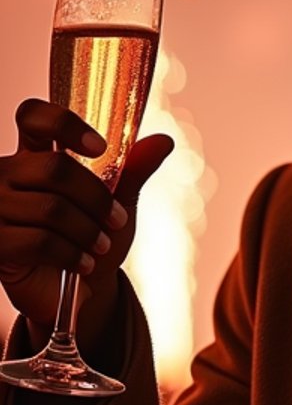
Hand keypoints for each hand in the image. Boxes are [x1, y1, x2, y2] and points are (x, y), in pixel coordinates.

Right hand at [0, 99, 172, 347]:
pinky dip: (72, 254)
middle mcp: (5, 174)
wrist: (78, 288)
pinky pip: (39, 242)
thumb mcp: (118, 201)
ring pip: (50, 209)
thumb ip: (133, 170)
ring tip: (101, 246)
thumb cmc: (92, 235)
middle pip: (53, 168)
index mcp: (33, 153)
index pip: (32, 116)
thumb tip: (163, 141)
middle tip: (116, 220)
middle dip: (96, 198)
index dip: (63, 123)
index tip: (100, 147)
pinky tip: (83, 263)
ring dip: (88, 231)